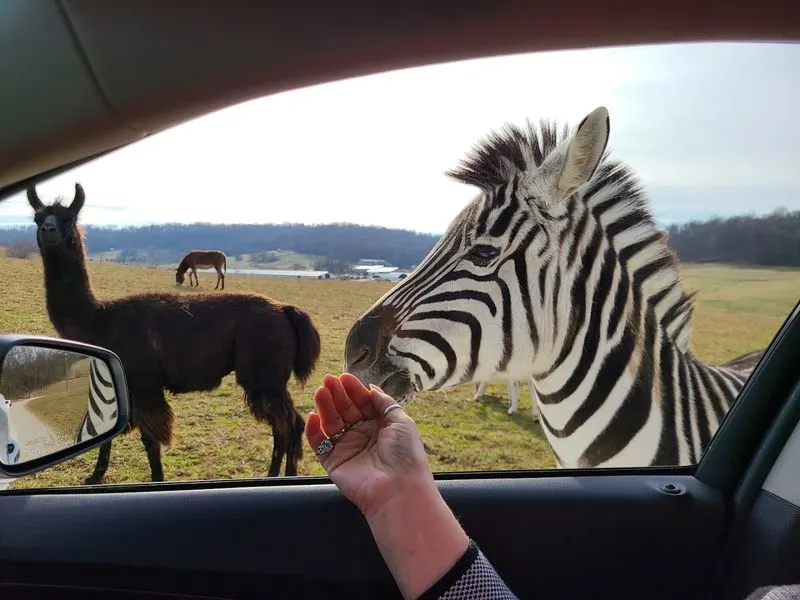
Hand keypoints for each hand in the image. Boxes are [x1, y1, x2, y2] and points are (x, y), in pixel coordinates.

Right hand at [305, 373, 433, 519]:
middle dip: (337, 395)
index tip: (344, 377)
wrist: (398, 488)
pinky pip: (319, 444)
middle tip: (329, 380)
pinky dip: (313, 430)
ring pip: (331, 423)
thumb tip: (371, 388)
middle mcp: (362, 436)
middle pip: (345, 410)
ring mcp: (347, 448)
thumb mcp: (401, 420)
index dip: (353, 390)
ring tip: (321, 392)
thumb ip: (384, 402)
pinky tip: (313, 416)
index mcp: (379, 426)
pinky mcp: (333, 462)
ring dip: (325, 407)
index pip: (362, 403)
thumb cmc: (405, 454)